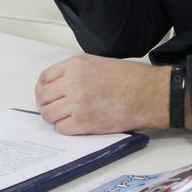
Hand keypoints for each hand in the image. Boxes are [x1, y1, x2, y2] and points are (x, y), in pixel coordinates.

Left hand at [36, 54, 168, 133]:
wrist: (149, 93)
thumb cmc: (132, 78)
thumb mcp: (100, 63)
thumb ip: (78, 71)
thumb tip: (61, 85)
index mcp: (77, 65)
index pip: (45, 78)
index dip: (42, 88)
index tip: (46, 94)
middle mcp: (74, 82)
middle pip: (43, 97)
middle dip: (47, 103)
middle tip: (54, 107)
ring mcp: (77, 103)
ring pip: (49, 114)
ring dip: (55, 117)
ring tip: (66, 116)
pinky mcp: (84, 122)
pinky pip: (61, 128)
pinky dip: (65, 127)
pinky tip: (75, 123)